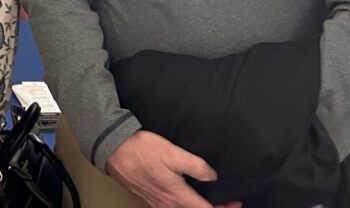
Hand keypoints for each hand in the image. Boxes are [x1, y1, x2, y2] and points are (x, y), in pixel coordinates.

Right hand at [106, 131, 241, 207]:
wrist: (113, 148)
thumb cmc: (141, 149)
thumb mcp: (174, 153)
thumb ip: (198, 167)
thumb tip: (213, 177)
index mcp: (177, 196)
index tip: (236, 203)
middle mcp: (167, 204)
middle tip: (226, 203)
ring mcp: (156, 203)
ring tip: (207, 201)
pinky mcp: (148, 197)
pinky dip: (183, 206)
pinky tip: (183, 198)